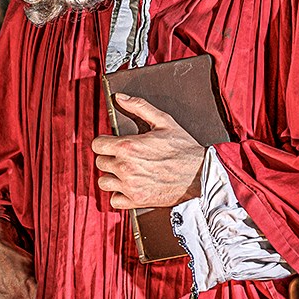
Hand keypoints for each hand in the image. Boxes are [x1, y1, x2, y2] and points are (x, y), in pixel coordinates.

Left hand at [90, 93, 206, 209]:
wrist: (200, 175)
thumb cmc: (184, 149)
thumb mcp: (164, 121)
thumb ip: (139, 107)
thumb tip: (120, 98)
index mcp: (129, 146)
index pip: (97, 145)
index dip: (104, 142)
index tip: (111, 143)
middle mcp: (125, 167)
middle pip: (100, 162)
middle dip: (109, 157)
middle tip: (122, 156)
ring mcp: (130, 186)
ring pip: (103, 182)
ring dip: (111, 176)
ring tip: (124, 171)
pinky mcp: (137, 200)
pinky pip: (114, 200)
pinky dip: (119, 194)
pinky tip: (129, 186)